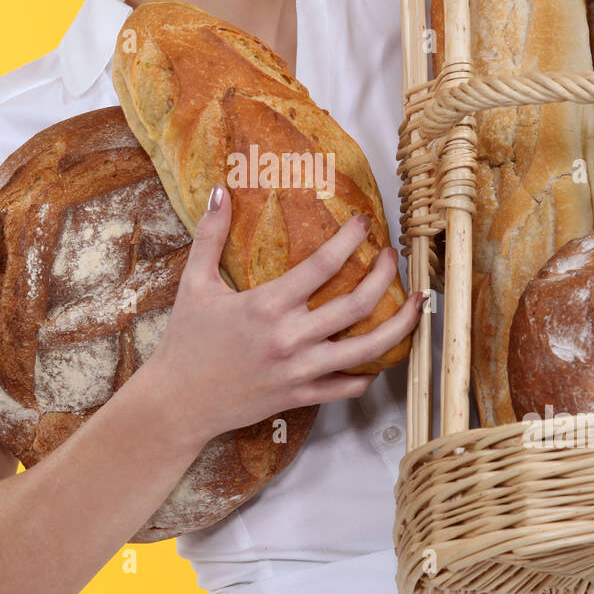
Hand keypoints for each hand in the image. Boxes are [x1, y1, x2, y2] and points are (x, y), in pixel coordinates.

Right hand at [146, 184, 422, 446]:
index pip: (322, 266)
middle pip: (356, 305)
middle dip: (383, 276)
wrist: (178, 403)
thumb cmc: (185, 341)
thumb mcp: (194, 284)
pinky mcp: (300, 396)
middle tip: (392, 257)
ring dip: (398, 325)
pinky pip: (347, 387)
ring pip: (365, 350)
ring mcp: (299, 371)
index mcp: (266, 305)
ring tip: (415, 304)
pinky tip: (380, 355)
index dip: (350, 240)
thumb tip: (220, 191)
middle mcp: (289, 338)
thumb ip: (210, 236)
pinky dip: (369, 372)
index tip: (365, 224)